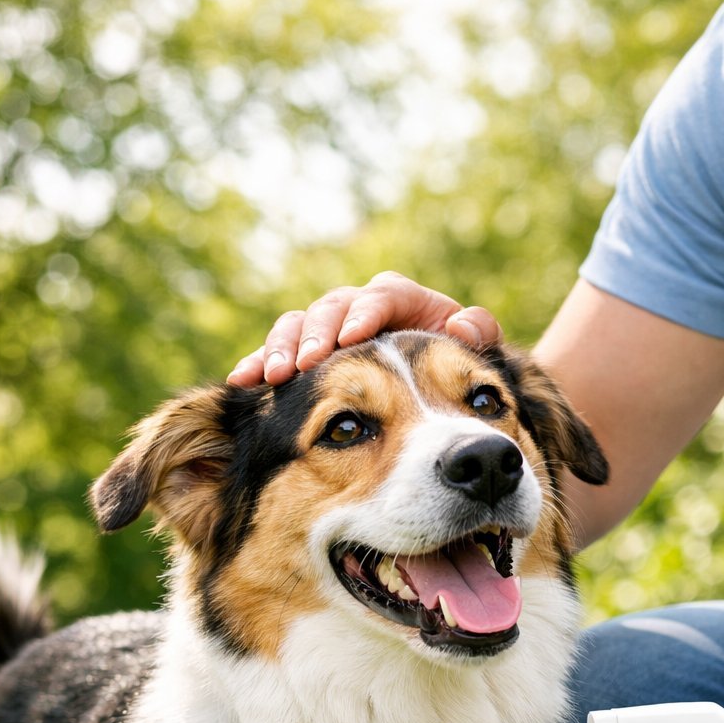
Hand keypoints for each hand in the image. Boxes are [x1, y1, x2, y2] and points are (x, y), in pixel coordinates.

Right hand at [227, 271, 502, 385]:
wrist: (429, 427)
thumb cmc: (450, 389)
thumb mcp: (469, 366)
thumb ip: (478, 341)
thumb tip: (464, 324)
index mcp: (405, 308)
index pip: (386, 295)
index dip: (368, 311)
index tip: (355, 335)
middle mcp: (363, 315)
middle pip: (334, 306)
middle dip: (319, 332)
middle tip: (310, 359)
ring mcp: (331, 337)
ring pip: (300, 325)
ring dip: (284, 346)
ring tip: (276, 374)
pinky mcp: (306, 363)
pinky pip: (280, 356)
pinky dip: (262, 364)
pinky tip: (245, 380)